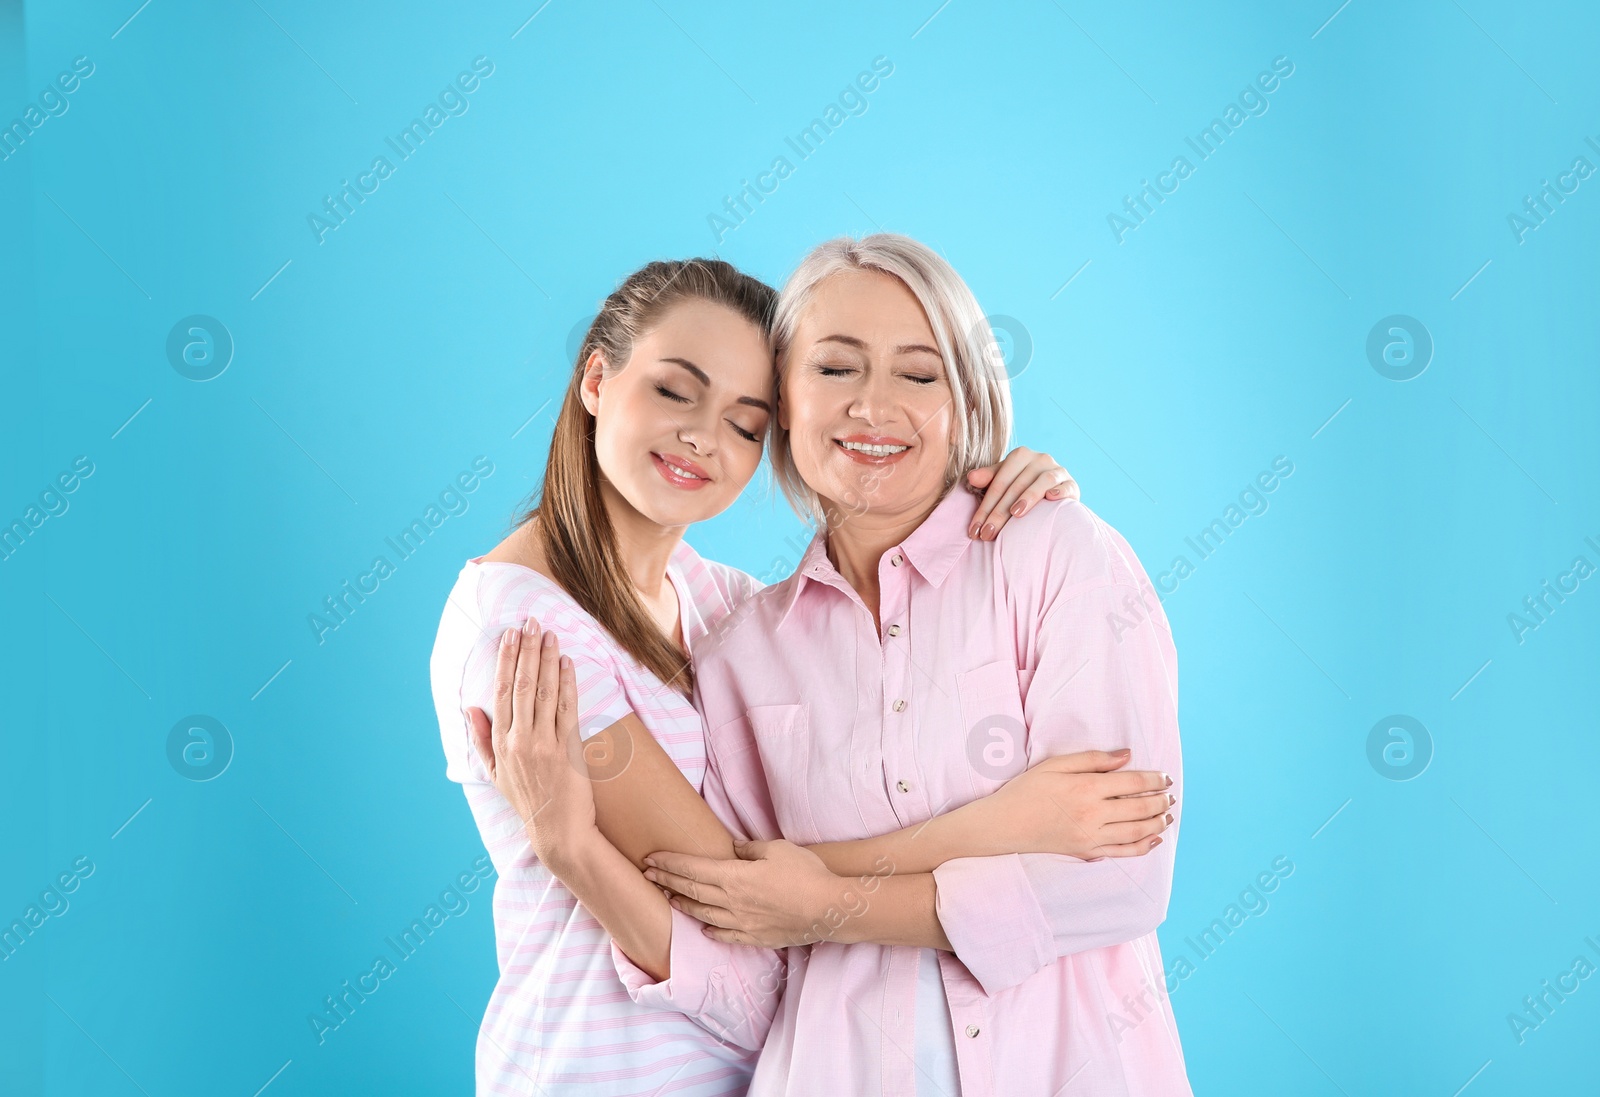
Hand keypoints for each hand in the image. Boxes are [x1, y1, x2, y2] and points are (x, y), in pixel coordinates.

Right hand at [465, 619, 596, 870]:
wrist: (557, 831)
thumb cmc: (527, 801)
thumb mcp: (495, 773)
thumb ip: (482, 739)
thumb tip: (470, 709)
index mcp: (500, 743)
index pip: (501, 692)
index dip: (506, 661)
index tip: (509, 636)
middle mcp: (519, 740)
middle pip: (522, 685)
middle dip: (526, 650)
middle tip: (531, 622)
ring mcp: (544, 743)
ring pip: (544, 691)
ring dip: (547, 659)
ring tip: (549, 634)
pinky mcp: (568, 748)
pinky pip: (567, 708)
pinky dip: (567, 682)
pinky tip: (566, 662)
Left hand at [642, 839, 850, 947]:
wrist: (828, 908)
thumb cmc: (805, 874)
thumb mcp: (777, 849)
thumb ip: (750, 849)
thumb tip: (733, 848)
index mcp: (734, 877)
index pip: (692, 868)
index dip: (669, 863)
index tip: (651, 859)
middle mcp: (732, 902)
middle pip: (692, 890)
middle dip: (667, 881)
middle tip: (648, 875)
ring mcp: (742, 923)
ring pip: (704, 914)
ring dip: (684, 904)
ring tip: (669, 898)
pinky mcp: (755, 937)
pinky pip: (726, 935)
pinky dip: (711, 930)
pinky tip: (704, 928)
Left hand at [965, 446, 1077, 539]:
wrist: (1053, 491)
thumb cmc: (1022, 487)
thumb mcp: (1004, 480)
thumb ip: (988, 478)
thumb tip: (971, 477)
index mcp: (1020, 455)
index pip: (999, 482)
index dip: (985, 506)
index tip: (974, 530)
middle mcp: (1040, 459)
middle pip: (1016, 486)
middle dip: (999, 513)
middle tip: (987, 534)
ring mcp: (1057, 470)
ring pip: (1041, 482)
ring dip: (1028, 497)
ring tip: (1015, 514)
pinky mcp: (1071, 484)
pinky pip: (1066, 486)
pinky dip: (1059, 491)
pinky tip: (1051, 499)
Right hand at [982, 748, 1172, 859]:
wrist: (1003, 825)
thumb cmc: (1026, 791)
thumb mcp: (1055, 765)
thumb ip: (1093, 759)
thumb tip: (1126, 755)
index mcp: (1086, 788)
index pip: (1133, 783)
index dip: (1154, 780)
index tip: (1166, 777)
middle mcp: (1093, 815)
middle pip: (1140, 808)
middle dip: (1161, 801)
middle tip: (1171, 796)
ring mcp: (1091, 837)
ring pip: (1137, 832)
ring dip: (1157, 822)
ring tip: (1167, 815)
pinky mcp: (1087, 852)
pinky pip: (1123, 852)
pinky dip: (1144, 846)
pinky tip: (1154, 838)